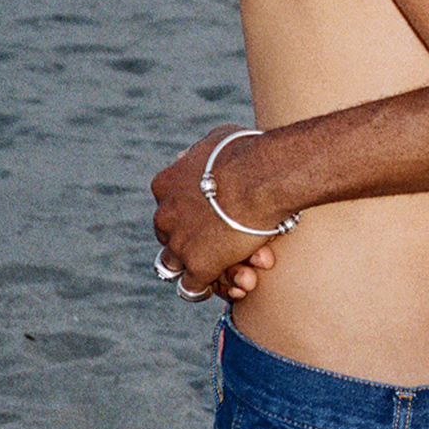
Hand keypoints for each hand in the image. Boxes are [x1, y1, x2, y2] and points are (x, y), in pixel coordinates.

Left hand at [151, 126, 276, 298]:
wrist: (263, 177)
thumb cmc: (248, 152)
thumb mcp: (215, 141)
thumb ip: (198, 154)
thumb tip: (190, 156)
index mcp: (165, 185)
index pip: (169, 208)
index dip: (188, 214)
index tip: (208, 215)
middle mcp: (165, 216)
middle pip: (168, 237)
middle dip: (190, 241)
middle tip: (219, 241)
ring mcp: (179, 243)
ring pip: (175, 265)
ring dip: (196, 268)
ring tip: (225, 268)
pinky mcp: (199, 266)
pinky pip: (193, 287)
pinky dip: (208, 287)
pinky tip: (228, 284)